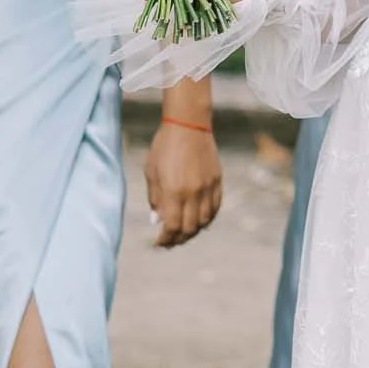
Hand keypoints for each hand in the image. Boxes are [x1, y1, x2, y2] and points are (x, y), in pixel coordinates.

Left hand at [144, 118, 221, 247]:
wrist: (188, 125)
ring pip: (204, 222)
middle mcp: (192, 193)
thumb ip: (155, 198)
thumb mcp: (151, 172)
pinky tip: (199, 220)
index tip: (159, 243)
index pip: (172, 227)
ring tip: (184, 232)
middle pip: (189, 228)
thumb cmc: (164, 147)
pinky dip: (207, 219)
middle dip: (178, 239)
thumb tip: (159, 219)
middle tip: (170, 241)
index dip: (165, 239)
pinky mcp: (217, 182)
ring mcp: (207, 188)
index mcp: (173, 191)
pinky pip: (215, 208)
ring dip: (193, 231)